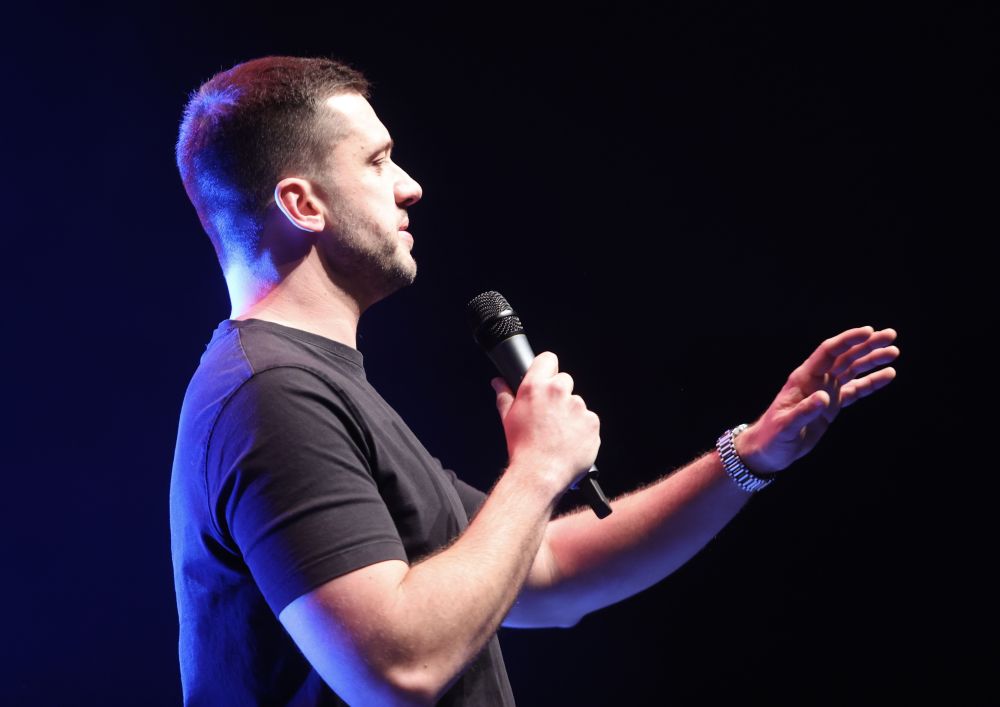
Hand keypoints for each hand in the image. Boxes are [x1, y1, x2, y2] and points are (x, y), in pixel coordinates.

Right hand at [492, 352, 600, 493]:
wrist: (540, 474)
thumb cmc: (522, 448)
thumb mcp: (508, 419)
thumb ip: (505, 395)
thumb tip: (498, 382)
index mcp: (535, 387)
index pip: (548, 359)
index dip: (547, 368)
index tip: (546, 378)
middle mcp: (558, 392)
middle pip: (564, 381)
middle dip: (559, 395)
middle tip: (549, 416)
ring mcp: (577, 407)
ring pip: (577, 403)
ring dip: (571, 414)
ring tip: (558, 435)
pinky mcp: (591, 422)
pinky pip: (588, 420)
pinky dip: (582, 430)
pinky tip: (570, 442)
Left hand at [735, 326, 899, 473]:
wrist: (769, 451)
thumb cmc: (772, 437)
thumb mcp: (785, 426)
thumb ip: (804, 412)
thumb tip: (824, 398)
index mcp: (803, 379)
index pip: (828, 353)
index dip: (847, 340)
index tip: (869, 332)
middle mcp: (816, 381)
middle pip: (844, 357)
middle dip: (867, 345)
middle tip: (891, 335)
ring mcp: (825, 392)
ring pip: (852, 370)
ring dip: (872, 360)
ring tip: (894, 352)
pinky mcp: (831, 406)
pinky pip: (855, 390)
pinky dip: (871, 382)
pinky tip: (888, 375)